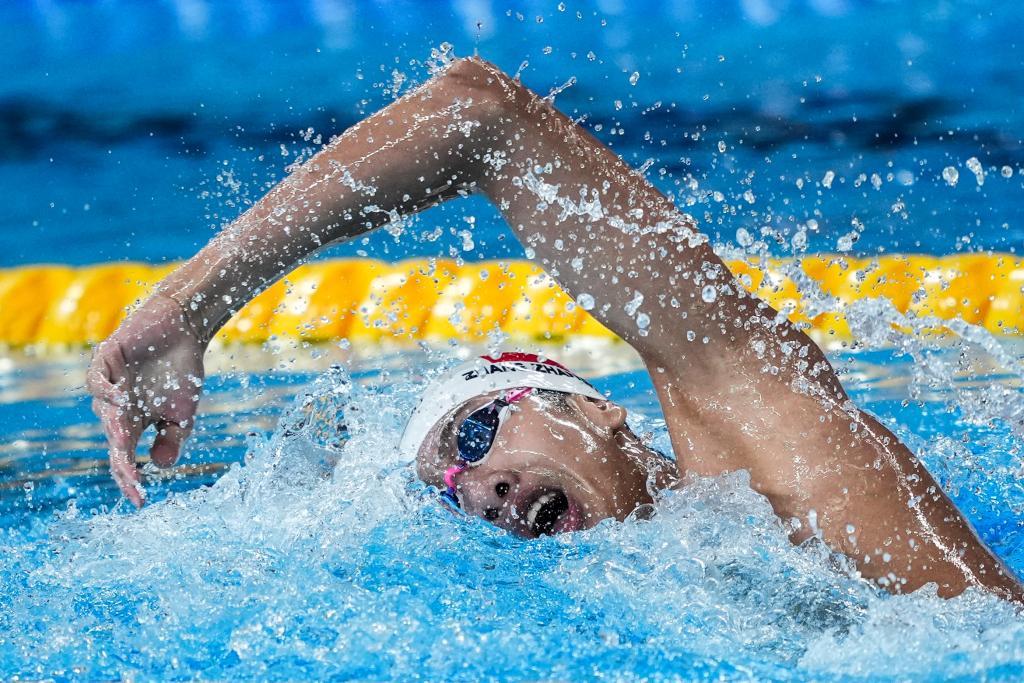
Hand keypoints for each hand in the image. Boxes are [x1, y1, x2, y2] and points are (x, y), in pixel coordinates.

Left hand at [86, 293, 206, 506]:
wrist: (184, 330)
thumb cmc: (182, 372)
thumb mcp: (183, 414)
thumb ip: (172, 439)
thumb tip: (158, 466)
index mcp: (133, 423)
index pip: (125, 456)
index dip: (130, 479)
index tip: (141, 501)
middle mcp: (116, 408)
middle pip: (112, 440)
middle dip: (122, 462)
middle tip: (132, 479)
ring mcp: (109, 384)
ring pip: (103, 412)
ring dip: (113, 428)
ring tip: (124, 443)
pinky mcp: (105, 359)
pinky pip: (96, 380)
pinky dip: (104, 390)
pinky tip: (119, 400)